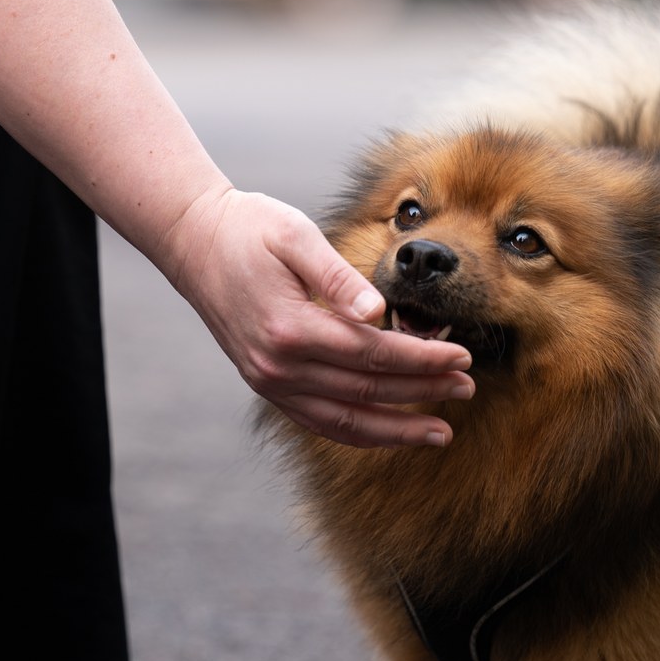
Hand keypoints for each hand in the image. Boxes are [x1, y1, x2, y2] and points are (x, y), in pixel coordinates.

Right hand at [162, 186, 474, 447]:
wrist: (191, 240)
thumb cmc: (249, 227)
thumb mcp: (295, 235)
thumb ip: (338, 277)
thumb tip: (379, 312)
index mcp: (290, 327)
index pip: (372, 355)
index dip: (422, 360)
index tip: (462, 358)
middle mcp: (277, 366)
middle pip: (365, 393)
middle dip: (422, 393)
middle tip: (468, 390)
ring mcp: (268, 382)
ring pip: (343, 422)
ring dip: (396, 430)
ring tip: (441, 432)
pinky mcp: (266, 384)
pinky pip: (319, 422)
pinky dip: (359, 432)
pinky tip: (390, 431)